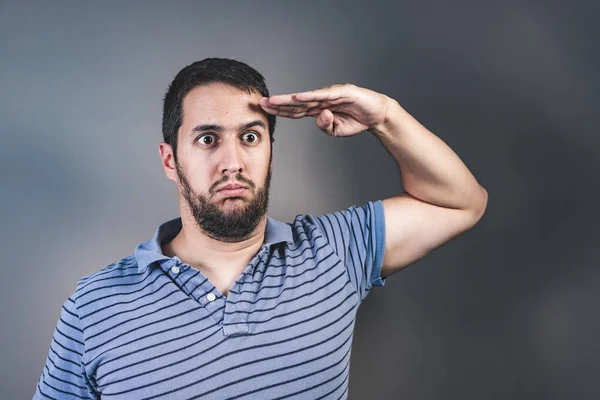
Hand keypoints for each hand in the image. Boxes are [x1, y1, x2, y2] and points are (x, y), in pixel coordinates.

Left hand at [259, 84, 390, 136]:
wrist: (376, 114)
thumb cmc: (356, 120)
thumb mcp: (337, 131)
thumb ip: (325, 126)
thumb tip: (320, 116)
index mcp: (318, 110)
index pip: (295, 110)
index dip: (280, 111)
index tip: (265, 110)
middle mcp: (321, 100)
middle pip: (296, 102)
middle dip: (278, 103)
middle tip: (261, 102)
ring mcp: (331, 95)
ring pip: (306, 98)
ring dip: (289, 99)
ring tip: (275, 100)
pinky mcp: (342, 92)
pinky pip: (324, 95)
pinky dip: (310, 96)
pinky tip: (298, 96)